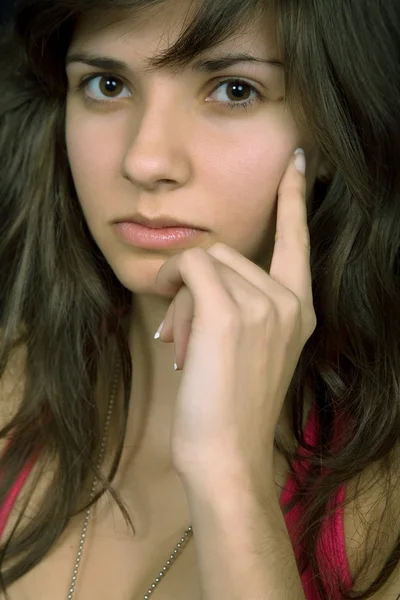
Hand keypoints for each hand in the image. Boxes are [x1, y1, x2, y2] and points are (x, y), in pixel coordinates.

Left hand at [153, 149, 315, 480]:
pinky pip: (189, 267)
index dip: (295, 197)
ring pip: (203, 260)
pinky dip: (171, 285)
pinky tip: (173, 329)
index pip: (297, 238)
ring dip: (181, 296)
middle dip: (195, 285)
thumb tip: (196, 269)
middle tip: (187, 335)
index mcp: (298, 308)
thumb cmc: (229, 406)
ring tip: (185, 345)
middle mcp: (288, 301)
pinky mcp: (229, 312)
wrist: (227, 456)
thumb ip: (238, 303)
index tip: (300, 160)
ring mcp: (263, 305)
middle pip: (224, 252)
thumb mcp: (248, 348)